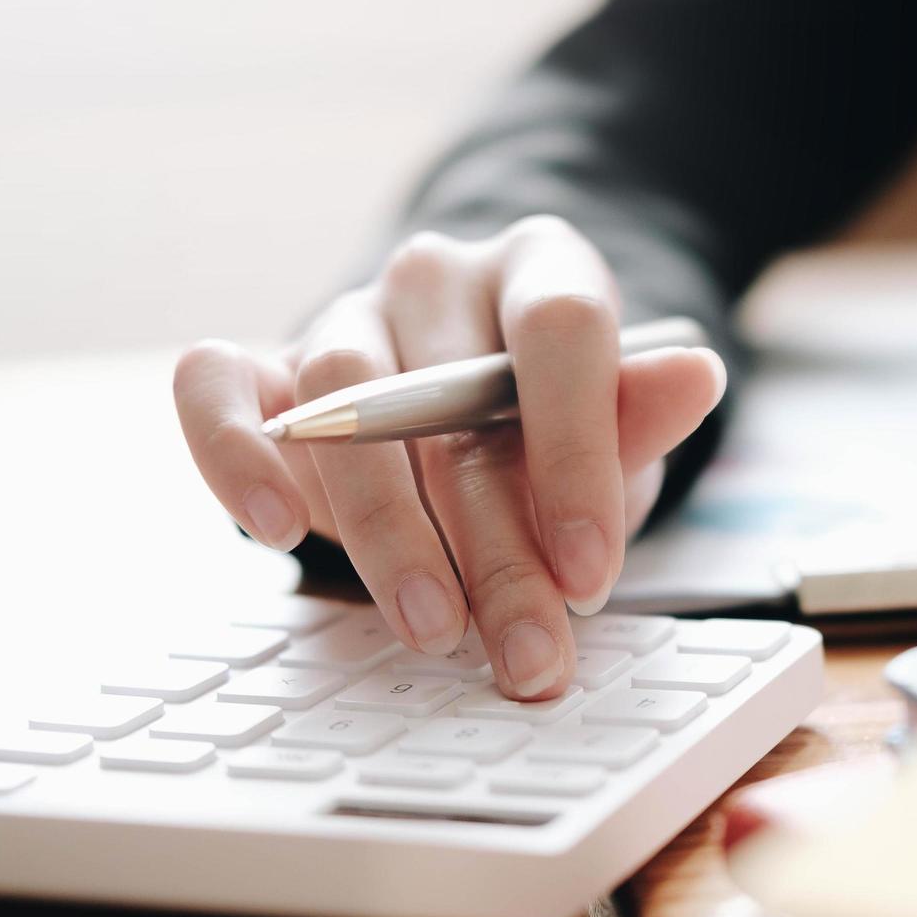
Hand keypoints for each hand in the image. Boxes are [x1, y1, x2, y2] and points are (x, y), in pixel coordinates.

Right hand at [172, 216, 725, 698]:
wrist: (478, 405)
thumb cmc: (556, 424)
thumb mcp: (619, 430)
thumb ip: (641, 418)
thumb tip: (699, 375)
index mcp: (542, 266)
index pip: (560, 331)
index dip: (576, 453)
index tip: (589, 572)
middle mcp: (439, 276)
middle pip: (452, 395)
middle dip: (494, 545)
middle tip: (526, 650)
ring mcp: (347, 314)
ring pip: (343, 398)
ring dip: (388, 530)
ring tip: (434, 628)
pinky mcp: (266, 364)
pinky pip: (216, 387)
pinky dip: (233, 453)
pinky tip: (270, 527)